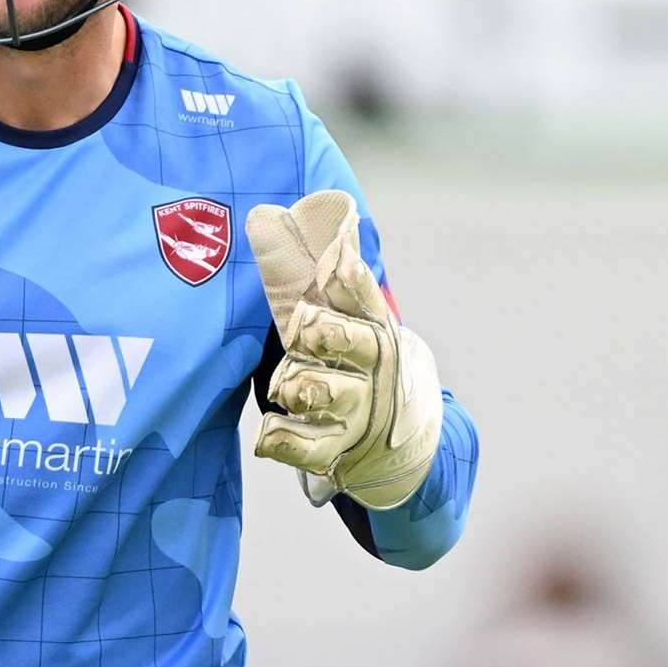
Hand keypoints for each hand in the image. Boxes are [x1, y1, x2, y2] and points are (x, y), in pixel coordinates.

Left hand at [245, 190, 442, 509]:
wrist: (400, 435)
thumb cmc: (358, 359)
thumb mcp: (354, 318)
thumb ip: (328, 277)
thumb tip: (287, 216)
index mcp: (375, 328)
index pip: (367, 299)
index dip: (352, 281)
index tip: (338, 260)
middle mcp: (371, 369)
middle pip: (354, 345)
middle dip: (330, 334)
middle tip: (307, 326)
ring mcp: (355, 411)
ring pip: (326, 393)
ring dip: (302, 385)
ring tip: (287, 386)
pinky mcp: (334, 450)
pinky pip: (306, 447)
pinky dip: (284, 440)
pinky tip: (267, 432)